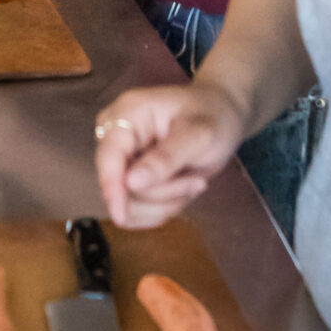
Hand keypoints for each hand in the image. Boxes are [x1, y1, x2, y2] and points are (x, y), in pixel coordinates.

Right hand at [95, 84, 244, 228]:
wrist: (221, 117)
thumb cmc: (213, 117)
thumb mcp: (199, 135)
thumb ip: (166, 158)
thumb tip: (130, 183)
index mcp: (126, 114)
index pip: (108, 156)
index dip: (112, 187)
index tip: (120, 216)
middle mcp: (116, 137)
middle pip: (120, 186)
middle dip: (161, 193)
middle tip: (198, 183)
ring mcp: (121, 160)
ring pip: (128, 205)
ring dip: (166, 202)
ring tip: (195, 182)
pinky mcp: (128, 179)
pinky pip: (136, 210)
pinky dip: (164, 207)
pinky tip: (184, 187)